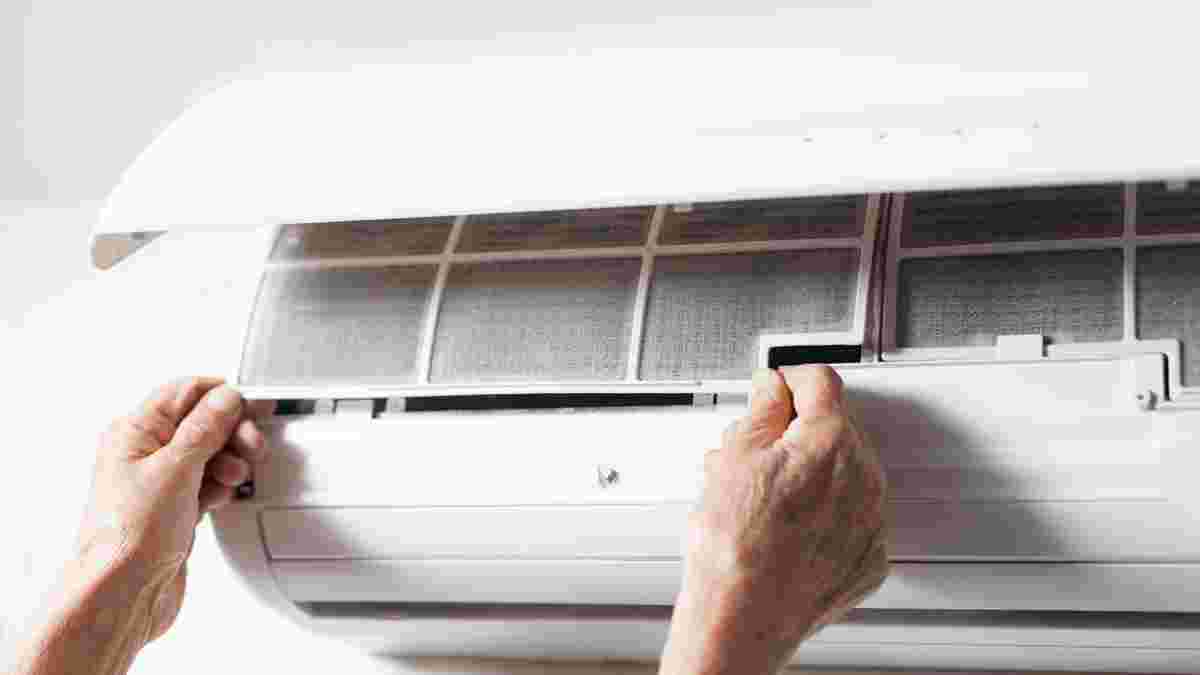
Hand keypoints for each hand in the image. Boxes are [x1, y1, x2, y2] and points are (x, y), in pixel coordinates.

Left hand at [74, 377, 272, 642]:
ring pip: (209, 453)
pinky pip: (208, 482)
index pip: (184, 392)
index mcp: (133, 432)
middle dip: (231, 431)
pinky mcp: (175, 507)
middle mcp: (144, 453)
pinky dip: (221, 485)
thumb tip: (226, 397)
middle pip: (201, 422)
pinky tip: (222, 496)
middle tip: (250, 446)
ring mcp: (160, 482)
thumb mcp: (175, 468)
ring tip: (233, 476)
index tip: (251, 408)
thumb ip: (205, 428)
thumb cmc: (129, 536)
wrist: (123, 593)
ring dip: (229, 460)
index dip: (221, 396)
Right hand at [660, 366, 888, 674]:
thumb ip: (762, 410)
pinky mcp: (869, 556)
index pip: (820, 382)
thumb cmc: (735, 547)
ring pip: (847, 472)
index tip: (774, 390)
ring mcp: (872, 521)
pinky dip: (826, 513)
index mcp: (831, 442)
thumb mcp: (734, 457)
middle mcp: (864, 478)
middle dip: (797, 430)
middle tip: (756, 448)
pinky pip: (853, 516)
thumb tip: (771, 389)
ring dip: (812, 471)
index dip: (788, 380)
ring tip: (765, 493)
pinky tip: (788, 525)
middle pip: (837, 426)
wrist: (743, 616)